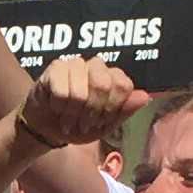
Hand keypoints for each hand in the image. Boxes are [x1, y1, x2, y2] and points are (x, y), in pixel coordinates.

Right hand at [20, 54, 139, 150]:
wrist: (47, 129)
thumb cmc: (78, 125)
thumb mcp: (105, 126)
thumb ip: (125, 111)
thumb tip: (145, 97)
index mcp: (113, 77)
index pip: (123, 86)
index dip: (111, 108)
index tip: (101, 121)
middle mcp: (97, 66)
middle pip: (103, 85)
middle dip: (92, 112)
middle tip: (84, 123)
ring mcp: (76, 64)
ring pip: (81, 91)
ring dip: (73, 114)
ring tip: (69, 119)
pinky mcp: (55, 68)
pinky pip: (62, 92)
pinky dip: (59, 108)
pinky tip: (56, 108)